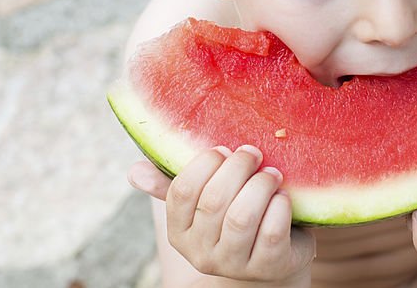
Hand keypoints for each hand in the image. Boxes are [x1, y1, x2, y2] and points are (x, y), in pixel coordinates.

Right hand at [128, 146, 314, 284]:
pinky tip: (282, 195)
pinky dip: (279, 205)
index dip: (205, 163)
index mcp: (180, 231)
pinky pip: (271, 231)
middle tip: (253, 153)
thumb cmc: (233, 215)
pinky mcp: (268, 266)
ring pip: (242, 217)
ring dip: (261, 185)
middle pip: (214, 200)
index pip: (182, 191)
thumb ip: (171, 183)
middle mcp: (201, 252)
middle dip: (238, 167)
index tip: (224, 149)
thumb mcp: (203, 201)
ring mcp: (234, 263)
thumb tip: (133, 172)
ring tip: (271, 173)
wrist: (271, 257)